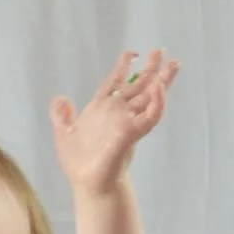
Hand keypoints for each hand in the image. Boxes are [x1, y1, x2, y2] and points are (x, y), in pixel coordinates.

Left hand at [50, 49, 180, 195]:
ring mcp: (127, 122)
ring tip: (173, 64)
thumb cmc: (78, 163)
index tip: (131, 52)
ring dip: (162, 81)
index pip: (116, 82)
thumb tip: (60, 98)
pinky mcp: (132, 134)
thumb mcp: (64, 134)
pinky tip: (160, 89)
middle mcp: (118, 112)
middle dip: (151, 69)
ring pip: (150, 97)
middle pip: (138, 86)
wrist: (87, 182)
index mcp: (103, 109)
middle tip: (161, 51)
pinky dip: (157, 104)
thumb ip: (62, 116)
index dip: (123, 67)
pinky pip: (150, 117)